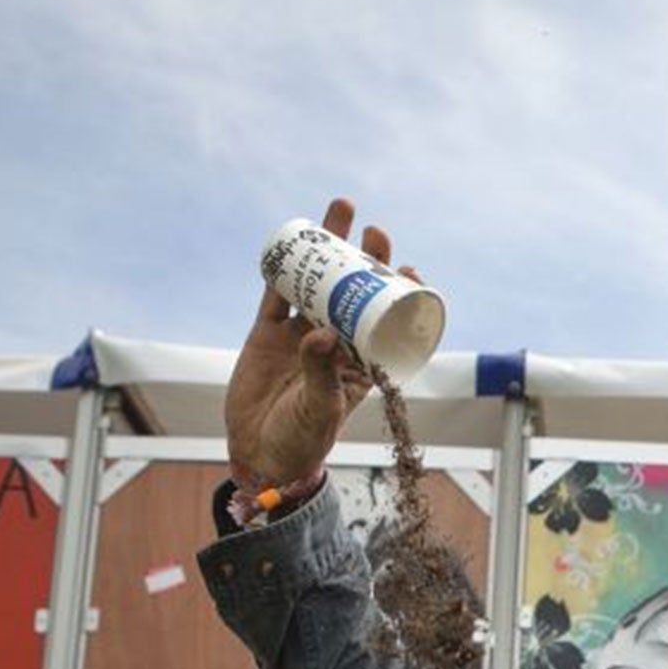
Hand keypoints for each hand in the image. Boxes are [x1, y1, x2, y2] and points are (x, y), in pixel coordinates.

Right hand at [225, 198, 407, 489]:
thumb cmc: (301, 441)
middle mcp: (335, 345)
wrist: (260, 456)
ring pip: (317, 283)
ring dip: (327, 249)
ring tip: (340, 212)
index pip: (387, 321)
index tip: (407, 269)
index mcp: (361, 365)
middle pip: (354, 293)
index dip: (398, 293)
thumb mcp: (319, 409)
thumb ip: (320, 373)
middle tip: (375, 231)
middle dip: (366, 259)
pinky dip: (284, 267)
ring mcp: (300, 336)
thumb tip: (321, 333)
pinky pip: (277, 294)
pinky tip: (294, 237)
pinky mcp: (268, 335)